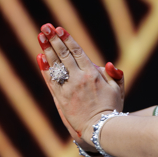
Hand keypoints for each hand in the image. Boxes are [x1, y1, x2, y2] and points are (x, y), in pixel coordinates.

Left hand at [35, 24, 123, 144]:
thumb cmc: (111, 108)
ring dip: (47, 50)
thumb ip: (115, 74)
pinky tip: (39, 57)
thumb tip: (109, 63)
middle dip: (54, 39)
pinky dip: (45, 69)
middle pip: (63, 55)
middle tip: (45, 27)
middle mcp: (79, 79)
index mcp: (93, 74)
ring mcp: (68, 89)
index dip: (67, 39)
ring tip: (40, 36)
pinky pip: (51, 81)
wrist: (100, 129)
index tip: (59, 28)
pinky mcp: (61, 99)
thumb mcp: (118, 89)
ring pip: (55, 65)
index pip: (77, 52)